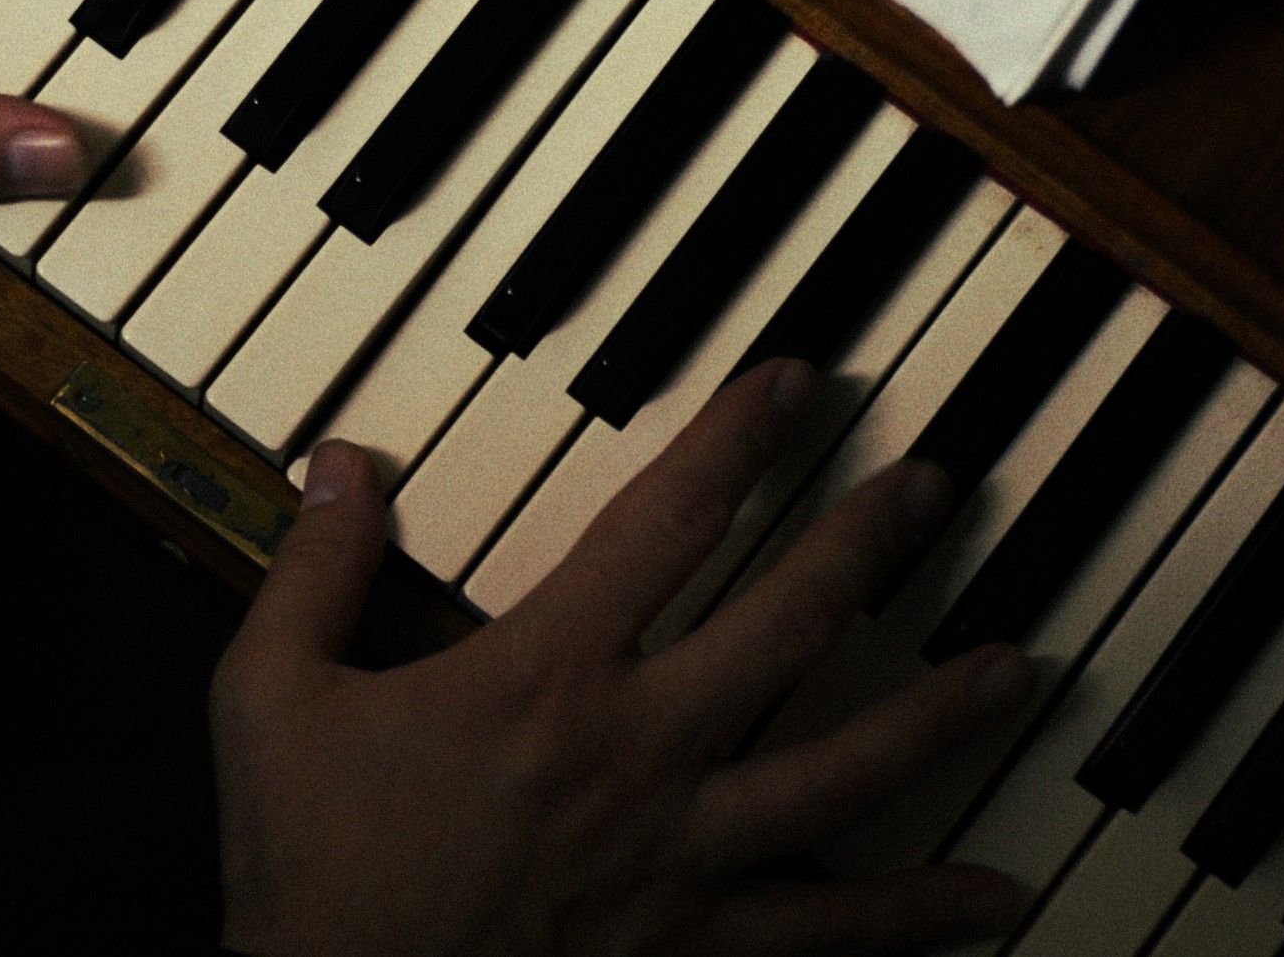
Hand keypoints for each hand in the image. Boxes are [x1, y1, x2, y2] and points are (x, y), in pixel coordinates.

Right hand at [214, 361, 1035, 955]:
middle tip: (934, 488)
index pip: (666, 520)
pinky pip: (830, 933)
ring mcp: (681, 857)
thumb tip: (344, 462)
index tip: (797, 383)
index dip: (739, 437)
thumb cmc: (306, 875)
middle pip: (790, 622)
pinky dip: (918, 915)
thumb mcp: (269, 699)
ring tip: (1014, 668)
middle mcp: (637, 753)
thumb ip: (315, 570)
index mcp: (544, 675)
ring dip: (939, 713)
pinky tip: (992, 899)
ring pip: (844, 769)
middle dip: (871, 541)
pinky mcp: (694, 949)